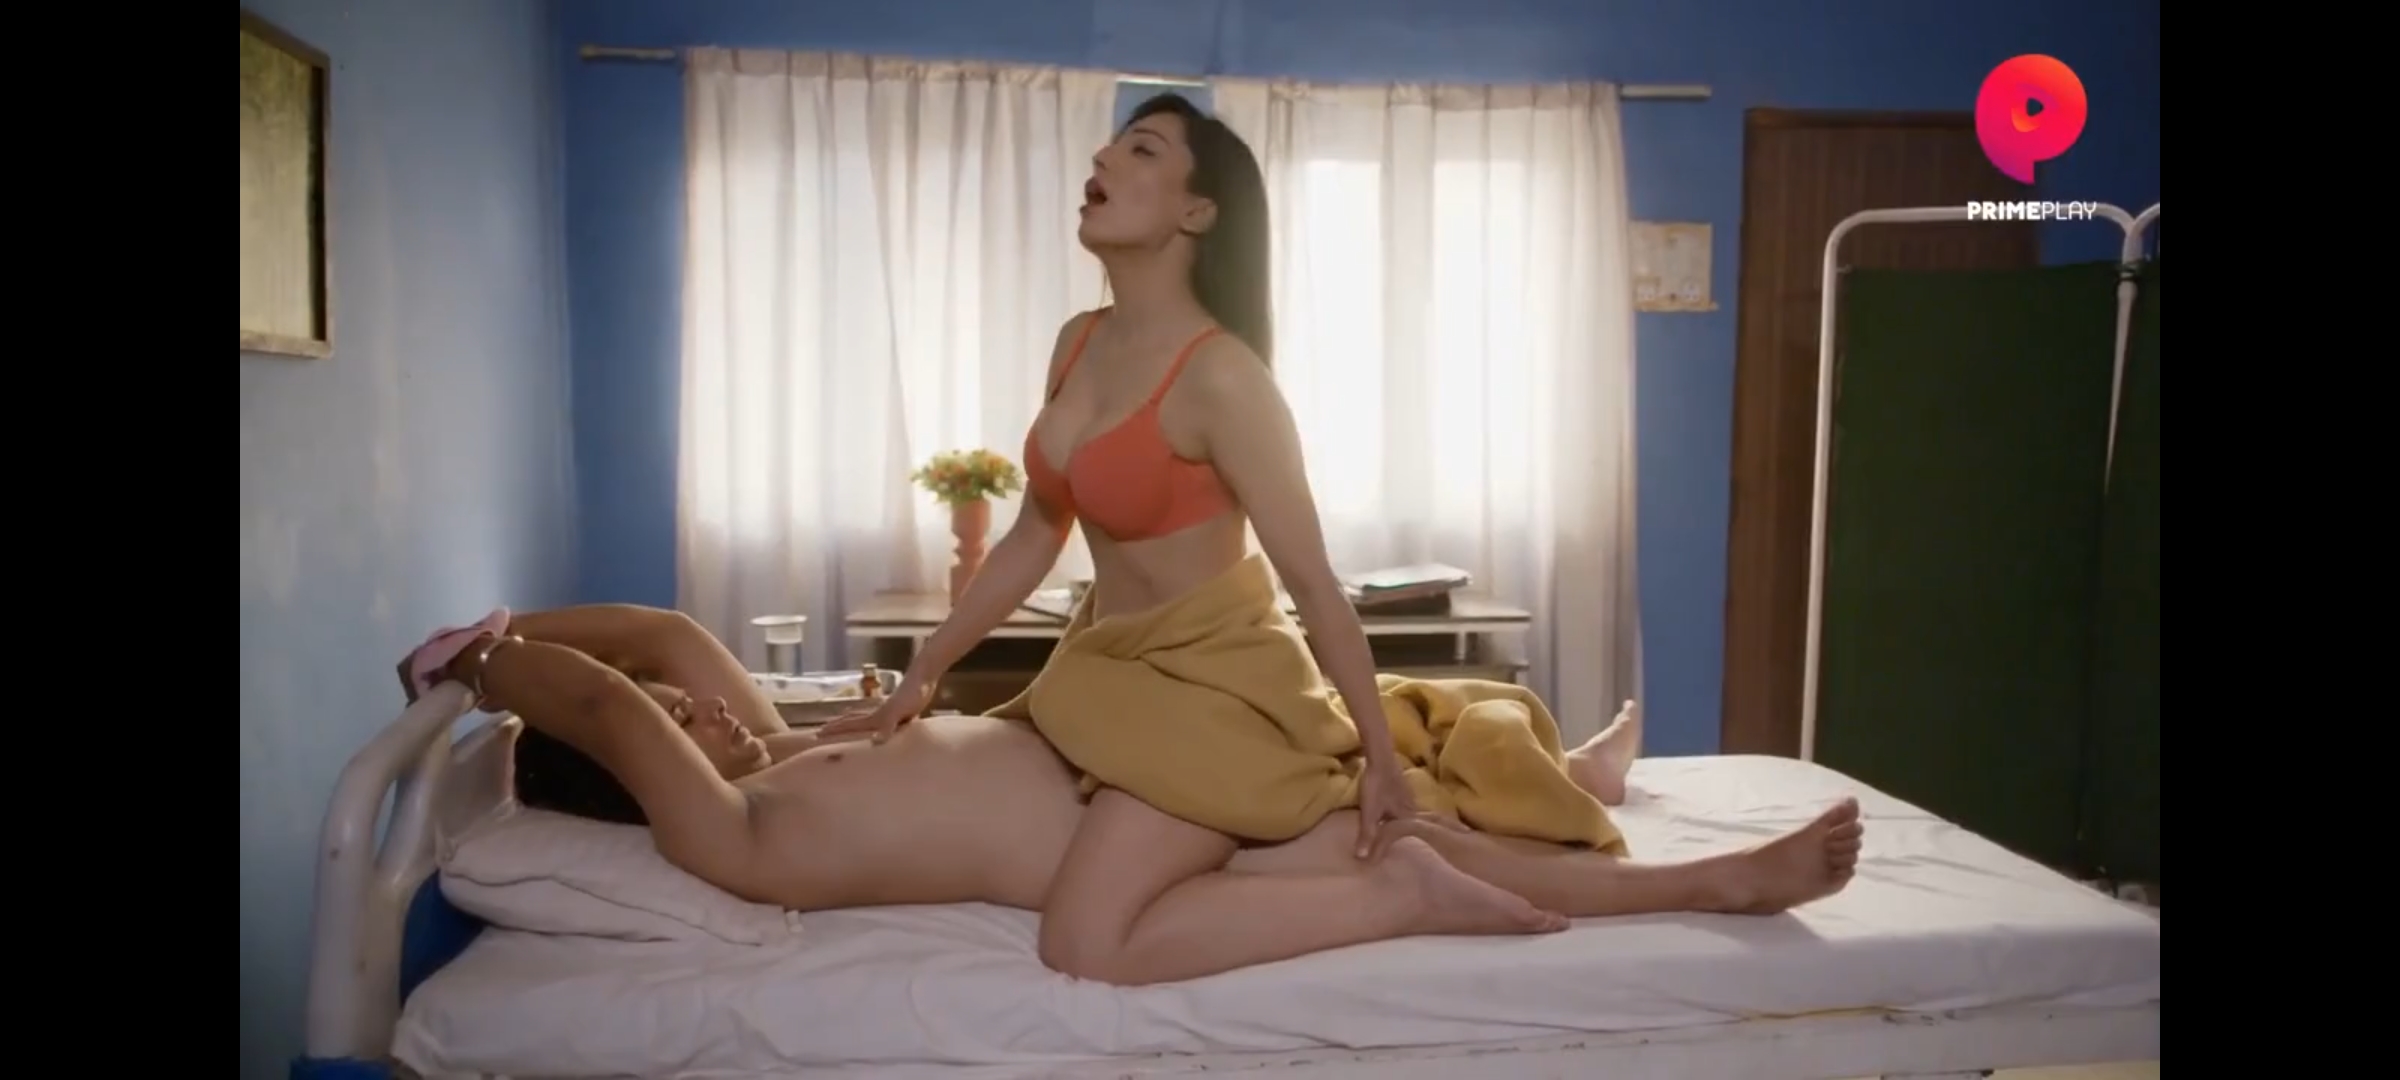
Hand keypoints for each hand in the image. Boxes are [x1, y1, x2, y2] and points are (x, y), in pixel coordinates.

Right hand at [816, 675, 935, 744]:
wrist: (924, 676)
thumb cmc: (913, 693)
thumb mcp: (900, 712)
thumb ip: (888, 726)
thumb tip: (875, 741)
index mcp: (876, 717)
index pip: (850, 725)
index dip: (834, 731)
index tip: (817, 734)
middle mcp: (878, 714)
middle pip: (853, 721)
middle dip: (837, 727)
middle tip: (820, 732)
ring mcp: (888, 712)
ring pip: (864, 720)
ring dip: (851, 724)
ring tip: (841, 725)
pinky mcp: (900, 713)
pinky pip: (882, 724)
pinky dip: (875, 727)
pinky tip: (878, 729)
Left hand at [1354, 756, 1421, 858]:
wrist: (1381, 757)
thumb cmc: (1376, 786)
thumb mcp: (1369, 813)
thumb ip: (1367, 835)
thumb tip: (1362, 859)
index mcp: (1406, 815)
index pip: (1408, 834)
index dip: (1405, 843)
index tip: (1405, 853)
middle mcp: (1412, 805)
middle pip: (1410, 823)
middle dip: (1405, 832)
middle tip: (1401, 842)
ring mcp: (1408, 793)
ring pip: (1407, 812)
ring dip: (1402, 820)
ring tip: (1397, 828)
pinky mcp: (1401, 784)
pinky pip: (1403, 802)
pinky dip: (1398, 809)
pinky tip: (1392, 808)